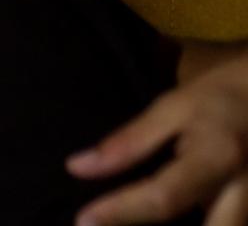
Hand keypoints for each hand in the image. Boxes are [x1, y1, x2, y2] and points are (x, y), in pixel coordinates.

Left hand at [69, 53, 247, 225]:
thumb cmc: (220, 97)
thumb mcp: (172, 108)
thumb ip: (129, 142)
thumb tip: (78, 167)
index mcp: (218, 157)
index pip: (164, 197)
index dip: (120, 212)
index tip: (83, 220)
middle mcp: (244, 189)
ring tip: (127, 224)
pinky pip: (224, 224)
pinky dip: (200, 225)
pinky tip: (165, 225)